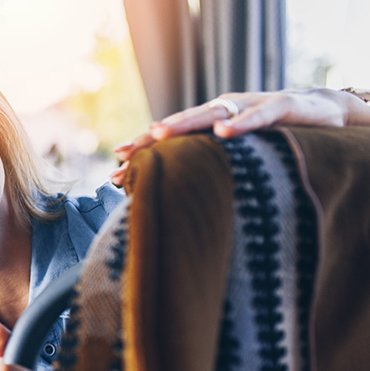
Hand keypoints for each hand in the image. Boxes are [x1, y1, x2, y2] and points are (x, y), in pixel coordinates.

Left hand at [111, 88, 369, 184]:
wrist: (321, 111)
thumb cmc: (273, 137)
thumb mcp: (236, 153)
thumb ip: (210, 165)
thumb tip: (176, 196)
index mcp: (211, 123)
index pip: (174, 135)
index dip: (146, 147)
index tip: (118, 162)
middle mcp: (224, 110)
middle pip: (182, 123)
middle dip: (152, 138)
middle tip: (127, 151)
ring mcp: (250, 106)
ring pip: (212, 113)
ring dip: (184, 123)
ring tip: (159, 132)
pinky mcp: (282, 108)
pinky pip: (258, 116)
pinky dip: (240, 124)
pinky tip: (222, 132)